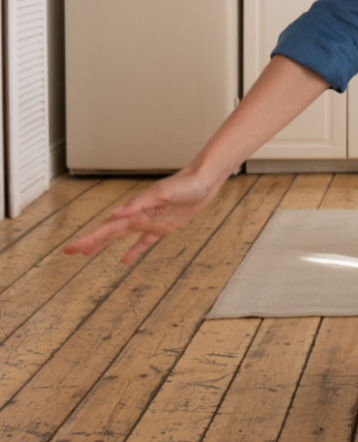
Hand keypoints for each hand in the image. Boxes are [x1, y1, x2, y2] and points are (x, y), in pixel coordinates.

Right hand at [64, 168, 221, 264]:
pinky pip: (144, 243)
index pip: (106, 228)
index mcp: (134, 210)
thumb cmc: (185, 186)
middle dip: (89, 242)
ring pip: (121, 237)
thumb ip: (139, 203)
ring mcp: (149, 222)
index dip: (89, 239)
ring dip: (104, 245)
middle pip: (108, 233)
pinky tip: (124, 260)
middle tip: (70, 252)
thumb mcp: (163, 193)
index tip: (72, 248)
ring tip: (88, 254)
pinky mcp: (162, 227)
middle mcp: (138, 216)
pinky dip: (134, 251)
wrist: (203, 182)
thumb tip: (116, 213)